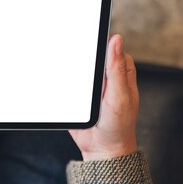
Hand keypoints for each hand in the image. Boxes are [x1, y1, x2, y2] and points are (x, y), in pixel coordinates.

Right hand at [69, 34, 138, 160]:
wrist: (101, 149)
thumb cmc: (117, 125)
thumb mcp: (120, 95)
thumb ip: (117, 68)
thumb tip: (116, 40)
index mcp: (121, 72)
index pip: (111, 47)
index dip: (100, 40)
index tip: (88, 34)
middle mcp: (106, 76)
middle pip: (91, 55)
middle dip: (81, 54)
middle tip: (76, 61)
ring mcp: (91, 85)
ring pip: (77, 67)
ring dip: (70, 68)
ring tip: (73, 83)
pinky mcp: (77, 94)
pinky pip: (67, 82)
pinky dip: (62, 81)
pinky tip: (62, 86)